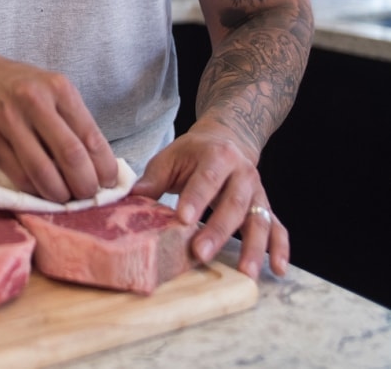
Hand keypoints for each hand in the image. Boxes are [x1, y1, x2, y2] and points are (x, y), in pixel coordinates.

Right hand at [0, 58, 117, 202]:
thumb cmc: (22, 88)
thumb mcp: (52, 91)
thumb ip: (73, 122)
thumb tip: (99, 167)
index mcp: (58, 88)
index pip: (91, 136)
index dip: (104, 167)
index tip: (108, 184)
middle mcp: (34, 101)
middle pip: (70, 154)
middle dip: (85, 185)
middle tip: (88, 196)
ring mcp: (8, 120)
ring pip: (42, 171)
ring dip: (59, 194)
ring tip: (65, 198)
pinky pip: (18, 175)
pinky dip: (35, 190)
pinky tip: (41, 190)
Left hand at [131, 121, 288, 279]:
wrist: (226, 138)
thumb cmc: (192, 153)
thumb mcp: (170, 156)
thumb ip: (154, 178)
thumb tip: (132, 199)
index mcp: (217, 155)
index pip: (206, 178)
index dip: (195, 199)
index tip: (183, 219)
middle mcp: (242, 173)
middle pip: (233, 203)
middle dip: (218, 230)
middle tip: (201, 253)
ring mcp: (257, 191)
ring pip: (259, 219)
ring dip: (253, 247)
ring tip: (245, 273)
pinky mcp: (265, 206)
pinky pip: (277, 228)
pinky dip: (280, 248)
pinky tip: (277, 269)